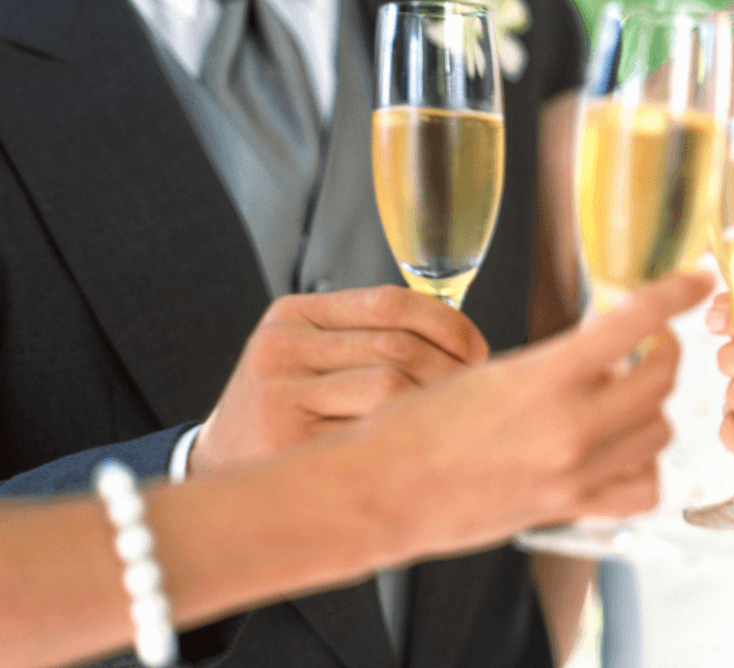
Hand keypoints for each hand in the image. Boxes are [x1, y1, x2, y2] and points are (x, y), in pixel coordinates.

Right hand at [194, 286, 488, 474]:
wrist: (220, 468)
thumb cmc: (288, 414)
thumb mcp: (314, 360)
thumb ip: (371, 342)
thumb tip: (465, 345)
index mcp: (295, 315)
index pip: (391, 302)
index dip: (448, 325)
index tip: (476, 351)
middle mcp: (282, 345)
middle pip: (398, 346)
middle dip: (451, 371)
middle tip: (473, 395)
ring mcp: (279, 392)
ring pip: (389, 386)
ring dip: (433, 405)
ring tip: (448, 420)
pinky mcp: (284, 439)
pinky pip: (369, 431)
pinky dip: (405, 437)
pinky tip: (419, 445)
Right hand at [351, 272, 715, 561]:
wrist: (380, 491)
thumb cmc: (414, 428)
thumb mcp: (486, 374)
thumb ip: (552, 364)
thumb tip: (599, 348)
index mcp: (545, 378)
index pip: (634, 323)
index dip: (676, 294)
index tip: (699, 279)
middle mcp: (571, 428)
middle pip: (661, 380)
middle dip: (662, 353)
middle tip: (648, 345)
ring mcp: (576, 474)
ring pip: (659, 432)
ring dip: (653, 406)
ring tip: (623, 397)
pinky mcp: (570, 511)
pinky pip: (644, 489)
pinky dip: (646, 467)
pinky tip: (625, 452)